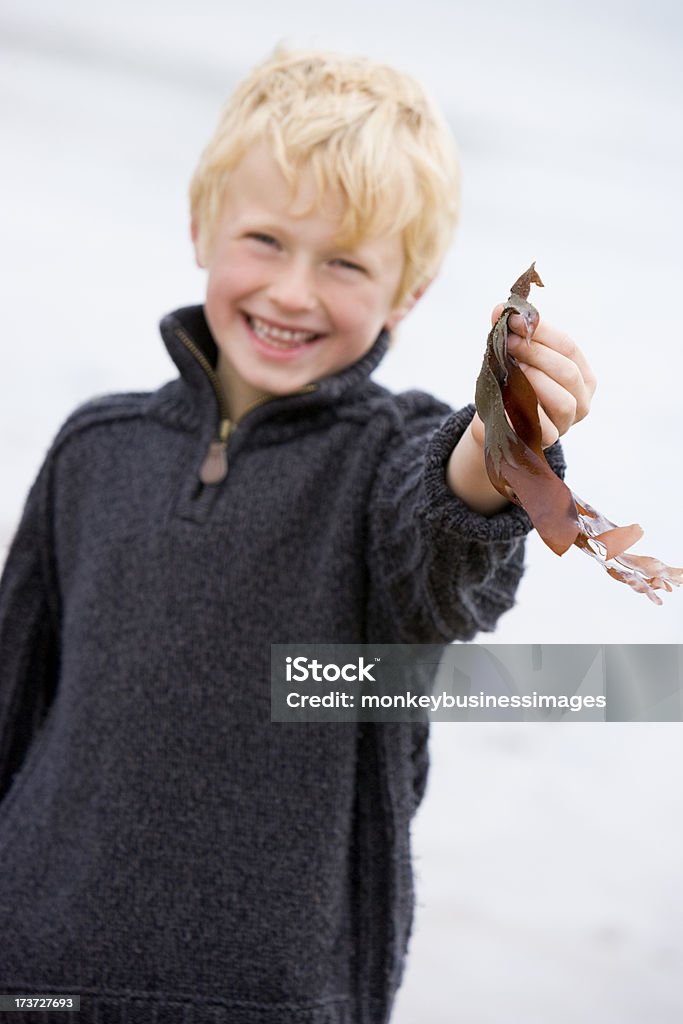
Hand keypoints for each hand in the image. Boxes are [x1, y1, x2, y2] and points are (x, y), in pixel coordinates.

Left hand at [471, 306, 597, 448]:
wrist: (494, 424)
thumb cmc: (510, 386)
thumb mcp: (510, 358)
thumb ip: (509, 334)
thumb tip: (500, 309)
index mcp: (580, 374)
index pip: (568, 347)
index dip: (543, 331)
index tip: (515, 320)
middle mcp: (580, 399)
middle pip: (568, 372)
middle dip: (538, 354)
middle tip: (510, 343)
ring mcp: (566, 423)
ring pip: (563, 401)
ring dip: (536, 382)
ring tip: (513, 371)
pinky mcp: (548, 442)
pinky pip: (544, 429)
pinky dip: (526, 413)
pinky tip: (508, 400)